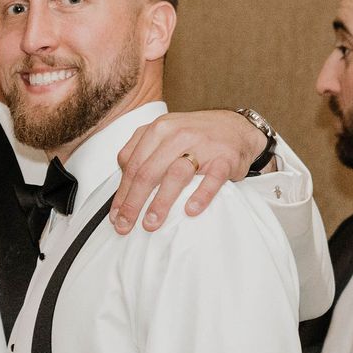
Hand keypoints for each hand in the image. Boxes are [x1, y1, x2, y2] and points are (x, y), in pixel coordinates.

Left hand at [111, 109, 268, 233]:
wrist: (237, 127)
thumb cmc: (195, 135)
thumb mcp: (165, 132)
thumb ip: (141, 149)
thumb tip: (121, 177)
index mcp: (158, 129)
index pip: (133, 165)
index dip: (121, 193)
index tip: (115, 216)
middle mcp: (177, 134)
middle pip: (148, 172)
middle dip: (133, 202)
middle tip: (125, 225)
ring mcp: (202, 146)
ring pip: (176, 174)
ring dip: (161, 202)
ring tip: (151, 223)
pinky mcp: (225, 158)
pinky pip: (212, 179)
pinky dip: (201, 195)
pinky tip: (190, 211)